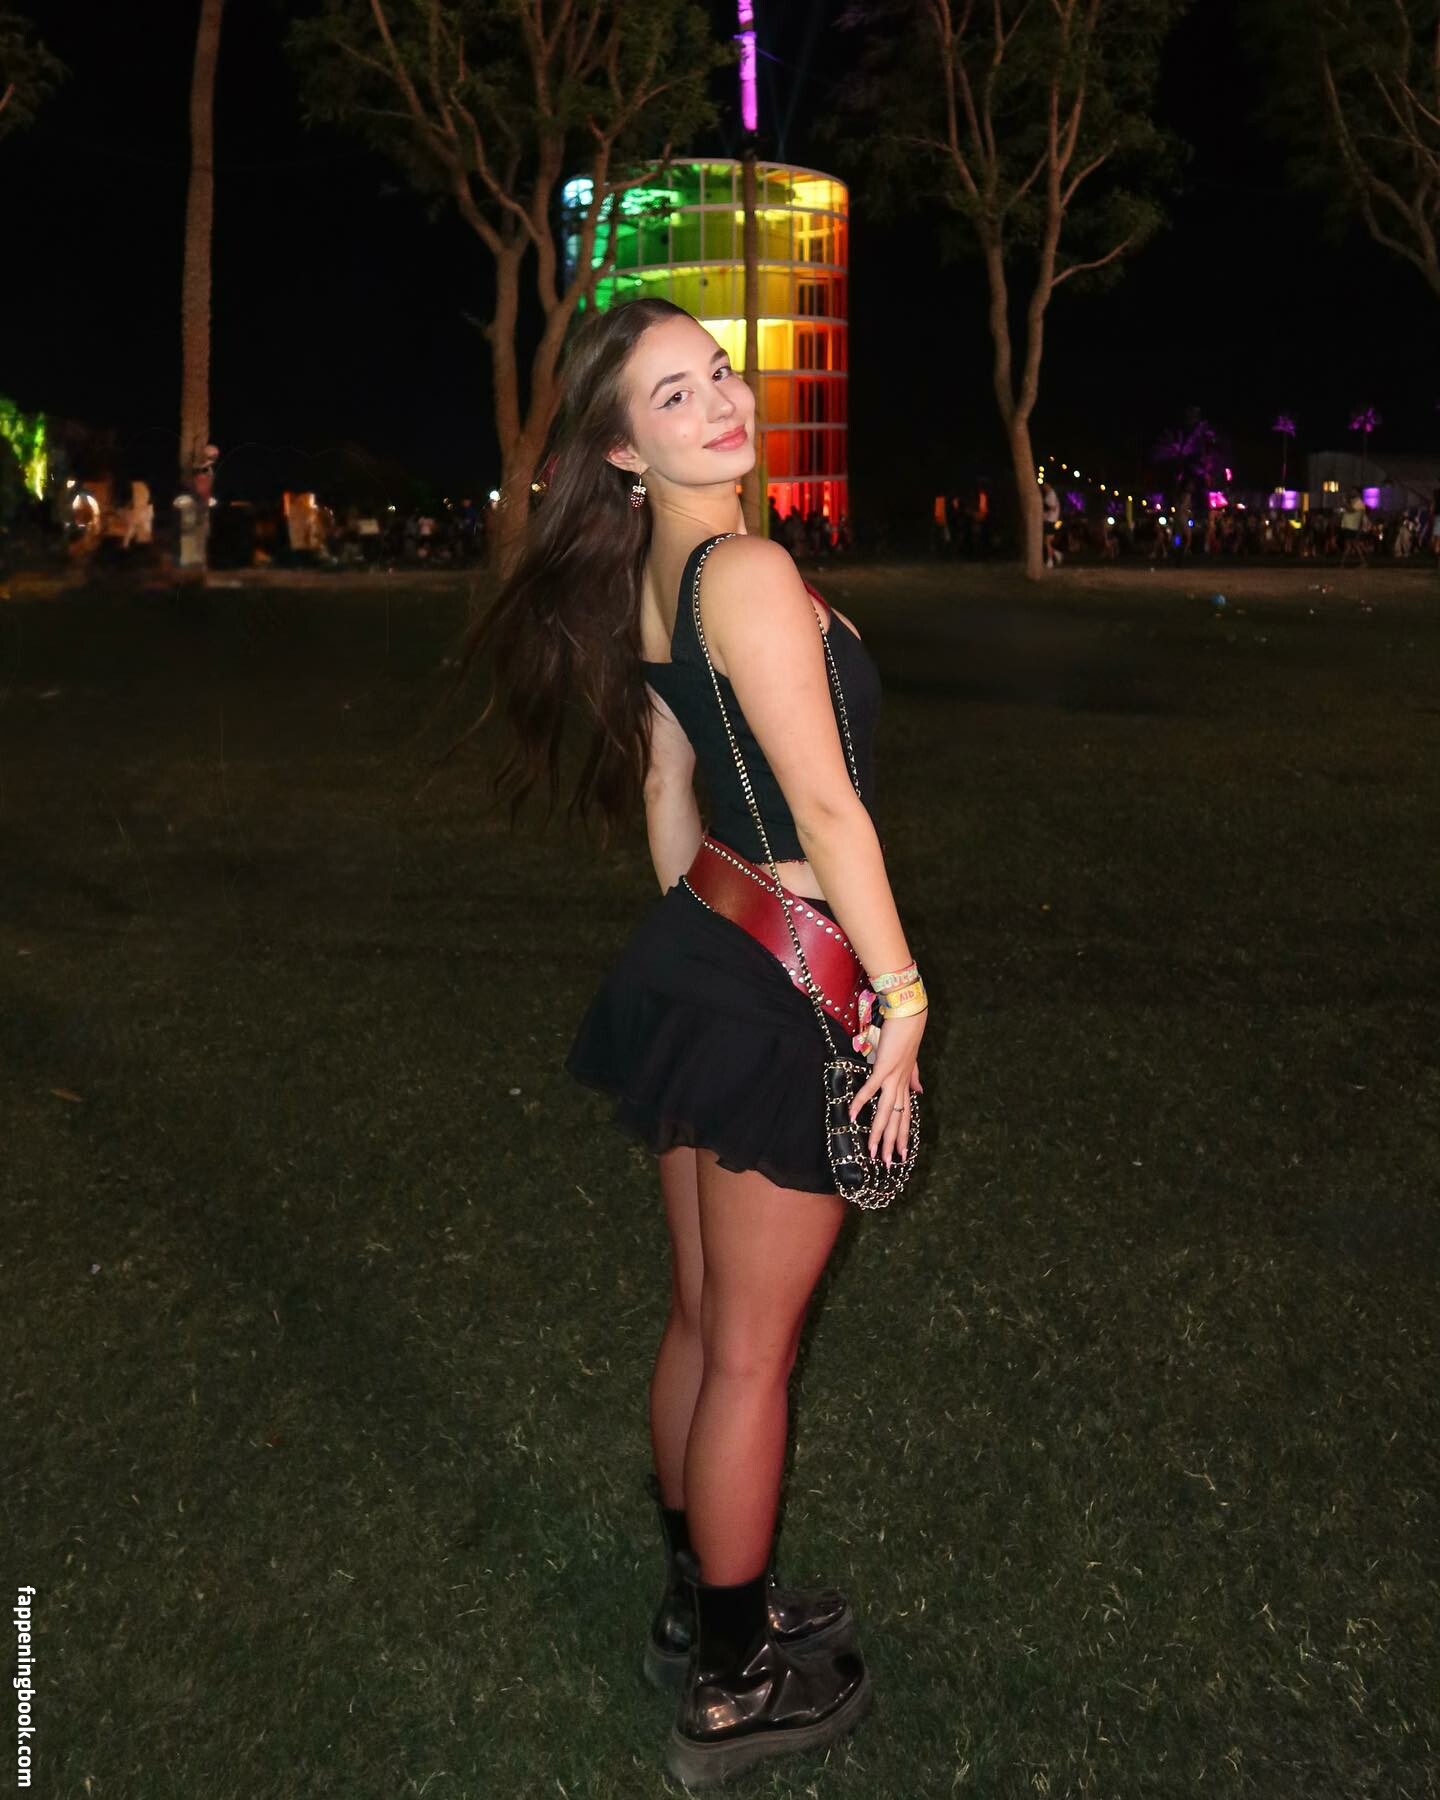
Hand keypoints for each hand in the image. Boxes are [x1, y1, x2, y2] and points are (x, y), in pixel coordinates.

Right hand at [847, 1008, 926, 1165]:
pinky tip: (851, 1116)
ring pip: (886, 1112)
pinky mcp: (884, 1068)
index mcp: (906, 1084)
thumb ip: (914, 1076)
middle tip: (889, 1165)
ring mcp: (893, 1078)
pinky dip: (860, 1102)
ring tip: (874, 1151)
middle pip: (897, 1121)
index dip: (904, 1137)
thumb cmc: (907, 1034)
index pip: (906, 1117)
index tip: (903, 1155)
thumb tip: (919, 1089)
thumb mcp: (912, 1060)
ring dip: (879, 1133)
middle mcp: (902, 1085)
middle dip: (893, 1144)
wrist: (910, 1015)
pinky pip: (870, 1089)